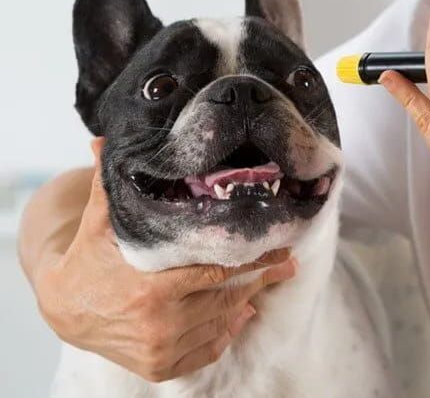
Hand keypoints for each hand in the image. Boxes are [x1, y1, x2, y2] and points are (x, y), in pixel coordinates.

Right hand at [34, 138, 296, 382]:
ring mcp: (161, 348)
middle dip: (261, 280)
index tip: (283, 250)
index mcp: (153, 287)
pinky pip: (206, 352)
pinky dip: (225, 334)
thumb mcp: (100, 222)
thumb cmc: (89, 260)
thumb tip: (105, 139)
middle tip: (289, 265)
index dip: (255, 261)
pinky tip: (237, 316)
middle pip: (228, 298)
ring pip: (221, 324)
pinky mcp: (159, 367)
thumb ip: (111, 186)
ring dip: (244, 305)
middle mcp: (161, 322)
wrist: (63, 310)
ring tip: (261, 286)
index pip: (219, 273)